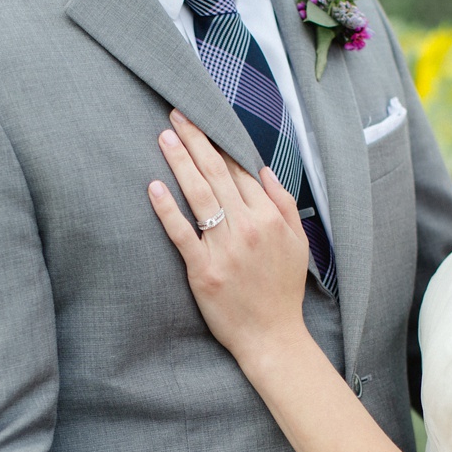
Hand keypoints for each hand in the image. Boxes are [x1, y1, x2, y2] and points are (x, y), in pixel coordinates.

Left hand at [148, 111, 311, 362]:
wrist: (272, 337)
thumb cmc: (282, 292)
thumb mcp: (298, 244)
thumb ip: (282, 204)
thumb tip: (263, 168)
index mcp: (269, 219)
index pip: (240, 172)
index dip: (220, 144)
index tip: (203, 122)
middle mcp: (247, 228)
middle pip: (217, 174)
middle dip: (196, 141)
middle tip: (177, 114)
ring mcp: (223, 248)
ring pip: (199, 195)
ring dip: (180, 162)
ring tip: (164, 137)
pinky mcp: (202, 270)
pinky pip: (182, 233)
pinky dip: (167, 209)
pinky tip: (154, 187)